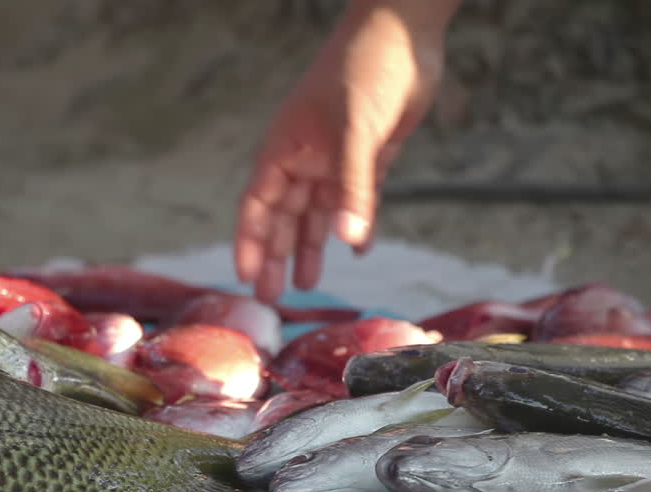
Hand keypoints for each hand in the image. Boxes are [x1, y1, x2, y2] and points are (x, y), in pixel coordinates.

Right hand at [235, 0, 455, 302]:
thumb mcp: (356, 134)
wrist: (403, 34)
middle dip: (277, 256)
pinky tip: (356, 248)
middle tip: (272, 298)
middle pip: (284, 217)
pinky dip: (355, 224)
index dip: (251, 243)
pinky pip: (355, 200)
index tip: (246, 278)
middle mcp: (306, 157)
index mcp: (286, 149)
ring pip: (318, 213)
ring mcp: (337, 157)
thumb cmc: (364, 71)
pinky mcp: (369, 155)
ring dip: (311, 246)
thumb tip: (349, 244)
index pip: (258, 206)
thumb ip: (353, 190)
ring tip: (307, 284)